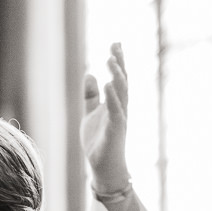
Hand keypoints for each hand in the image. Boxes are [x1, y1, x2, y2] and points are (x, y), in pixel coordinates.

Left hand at [81, 43, 129, 194]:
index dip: (117, 61)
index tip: (115, 43)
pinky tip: (109, 84)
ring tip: (110, 60)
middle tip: (115, 45)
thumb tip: (89, 75)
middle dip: (119, 63)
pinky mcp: (116, 129)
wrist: (103, 167)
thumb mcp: (90, 114)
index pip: (118, 78)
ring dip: (117, 76)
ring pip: (121, 93)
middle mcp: (120, 108)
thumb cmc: (98, 141)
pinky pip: (116, 110)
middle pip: (122, 81)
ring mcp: (119, 118)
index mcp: (115, 103)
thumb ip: (91, 96)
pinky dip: (113, 97)